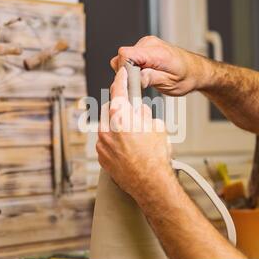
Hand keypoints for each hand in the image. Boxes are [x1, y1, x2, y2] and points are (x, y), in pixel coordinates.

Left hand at [96, 67, 174, 200]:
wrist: (151, 184)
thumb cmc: (156, 159)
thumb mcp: (157, 128)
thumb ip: (145, 115)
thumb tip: (141, 113)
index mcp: (121, 117)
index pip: (117, 91)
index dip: (121, 79)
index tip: (121, 74)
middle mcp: (107, 129)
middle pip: (108, 108)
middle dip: (119, 107)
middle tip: (133, 112)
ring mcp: (102, 144)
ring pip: (106, 126)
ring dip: (116, 126)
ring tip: (133, 136)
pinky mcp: (102, 157)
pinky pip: (105, 142)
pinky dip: (113, 140)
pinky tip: (128, 148)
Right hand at [110, 36, 208, 95]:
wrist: (196, 70)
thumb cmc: (186, 77)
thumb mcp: (169, 83)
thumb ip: (150, 79)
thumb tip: (134, 79)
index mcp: (157, 52)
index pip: (126, 54)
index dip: (124, 70)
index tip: (131, 81)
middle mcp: (150, 44)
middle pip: (122, 56)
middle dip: (126, 73)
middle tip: (139, 84)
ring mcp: (146, 43)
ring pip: (124, 58)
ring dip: (130, 71)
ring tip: (145, 79)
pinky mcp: (144, 47)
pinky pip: (130, 57)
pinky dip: (133, 68)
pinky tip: (144, 74)